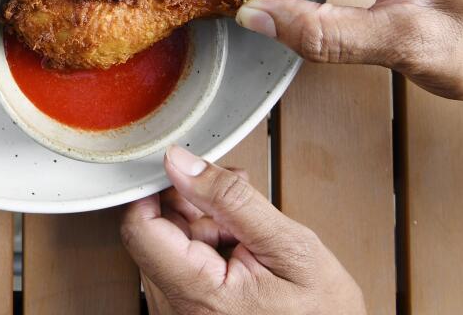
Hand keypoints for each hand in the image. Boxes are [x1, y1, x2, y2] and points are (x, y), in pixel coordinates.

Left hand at [121, 145, 363, 314]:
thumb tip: (181, 163)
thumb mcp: (290, 246)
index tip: (184, 169)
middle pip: (153, 231)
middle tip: (234, 192)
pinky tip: (238, 245)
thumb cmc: (323, 313)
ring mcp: (177, 311)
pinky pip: (177, 263)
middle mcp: (176, 308)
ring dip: (201, 222)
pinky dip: (204, 245)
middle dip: (191, 202)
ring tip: (245, 226)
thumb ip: (230, 200)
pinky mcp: (184, 310)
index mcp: (199, 294)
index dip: (158, 188)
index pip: (139, 227)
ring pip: (166, 244)